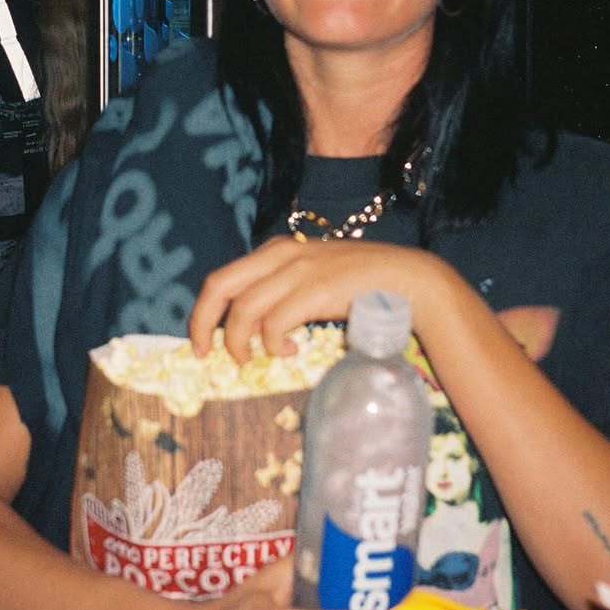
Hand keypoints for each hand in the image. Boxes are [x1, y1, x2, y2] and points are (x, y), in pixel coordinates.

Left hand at [189, 235, 447, 359]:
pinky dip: (274, 345)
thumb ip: (280, 293)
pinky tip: (290, 352)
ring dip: (242, 343)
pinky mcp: (314, 290)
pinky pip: (274, 325)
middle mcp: (281, 254)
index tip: (202, 341)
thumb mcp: (312, 278)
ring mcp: (297, 270)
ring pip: (244, 311)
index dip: (204, 311)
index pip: (223, 277)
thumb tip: (249, 327)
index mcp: (277, 249)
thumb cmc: (360, 283)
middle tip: (205, 354)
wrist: (406, 279)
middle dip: (203, 323)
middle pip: (220, 286)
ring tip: (255, 359)